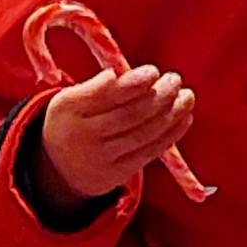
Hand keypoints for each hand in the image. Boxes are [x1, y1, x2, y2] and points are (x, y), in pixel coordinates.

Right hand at [26, 66, 197, 206]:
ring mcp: (99, 158)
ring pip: (143, 133)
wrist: (60, 168)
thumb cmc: (75, 121)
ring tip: (186, 96)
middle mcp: (81, 135)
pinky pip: (149, 152)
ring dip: (171, 113)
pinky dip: (171, 134)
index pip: (104, 94)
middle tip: (175, 79)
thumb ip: (102, 86)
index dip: (133, 83)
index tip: (152, 72)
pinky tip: (184, 118)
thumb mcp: (74, 99)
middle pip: (129, 115)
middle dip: (159, 95)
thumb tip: (144, 76)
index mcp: (68, 108)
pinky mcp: (116, 174)